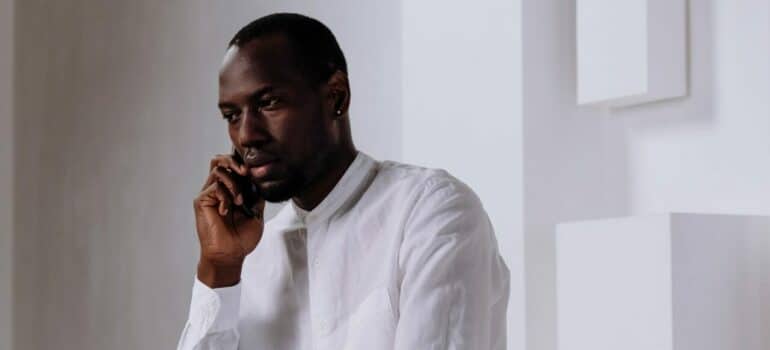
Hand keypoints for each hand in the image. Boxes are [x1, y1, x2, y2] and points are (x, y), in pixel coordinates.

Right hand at [193, 154, 264, 287]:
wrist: (231, 255)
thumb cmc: (243, 238)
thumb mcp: (256, 213)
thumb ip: (257, 195)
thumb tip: (260, 179)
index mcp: (232, 190)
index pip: (233, 166)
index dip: (242, 162)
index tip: (255, 170)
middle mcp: (219, 189)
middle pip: (219, 160)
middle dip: (233, 160)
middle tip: (245, 172)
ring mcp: (209, 194)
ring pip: (218, 170)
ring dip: (232, 182)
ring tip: (238, 201)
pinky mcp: (202, 201)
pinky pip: (214, 187)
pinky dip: (224, 196)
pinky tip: (227, 210)